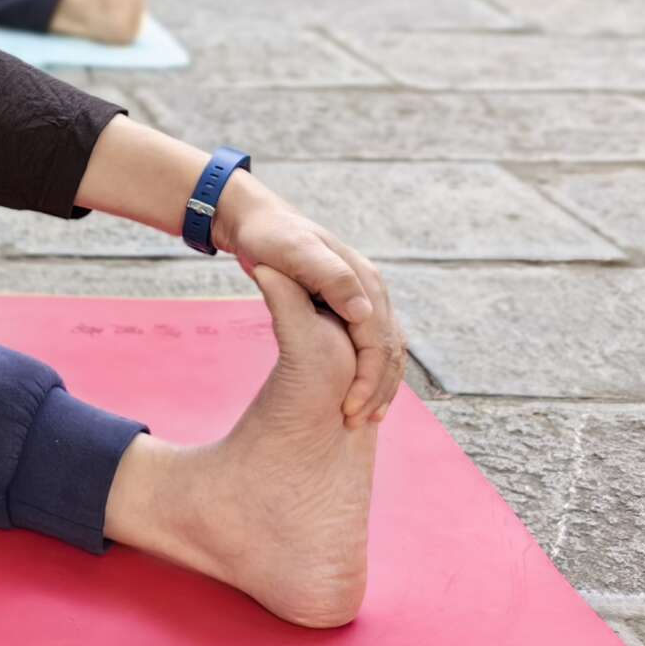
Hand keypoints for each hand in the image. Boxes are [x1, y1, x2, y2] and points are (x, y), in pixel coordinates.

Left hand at [214, 173, 404, 425]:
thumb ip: (329, 277)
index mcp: (363, 279)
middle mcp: (371, 289)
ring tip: (362, 418)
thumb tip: (364, 315)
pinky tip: (358, 395)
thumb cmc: (269, 237)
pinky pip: (371, 346)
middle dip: (375, 389)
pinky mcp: (351, 306)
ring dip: (378, 386)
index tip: (349, 409)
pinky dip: (369, 373)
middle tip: (354, 422)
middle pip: (388, 349)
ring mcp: (364, 298)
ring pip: (386, 351)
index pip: (377, 340)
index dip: (367, 378)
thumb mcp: (291, 252)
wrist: (256, 222)